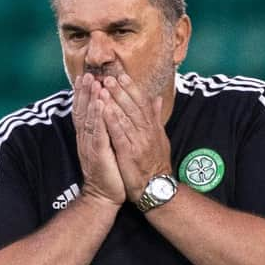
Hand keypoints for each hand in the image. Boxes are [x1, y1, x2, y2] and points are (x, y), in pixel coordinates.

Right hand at [73, 74, 125, 207]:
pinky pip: (98, 132)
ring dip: (90, 100)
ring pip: (89, 118)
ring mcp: (91, 146)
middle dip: (84, 92)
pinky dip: (98, 118)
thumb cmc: (108, 172)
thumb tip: (109, 117)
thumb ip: (107, 131)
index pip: (84, 111)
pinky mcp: (99, 153)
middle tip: (87, 75)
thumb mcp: (107, 148)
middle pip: (83, 111)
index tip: (86, 77)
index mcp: (89, 137)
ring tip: (93, 83)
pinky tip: (100, 105)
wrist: (103, 196)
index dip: (84, 94)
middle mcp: (86, 139)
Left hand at [100, 74, 171, 201]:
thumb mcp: (160, 138)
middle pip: (133, 107)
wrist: (157, 188)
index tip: (122, 75)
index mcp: (152, 127)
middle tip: (108, 77)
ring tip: (103, 87)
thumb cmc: (156, 163)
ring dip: (114, 101)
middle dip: (120, 91)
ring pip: (126, 118)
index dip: (132, 89)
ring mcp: (138, 143)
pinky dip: (112, 121)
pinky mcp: (130, 154)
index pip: (142, 103)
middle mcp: (147, 132)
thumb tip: (157, 98)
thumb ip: (156, 118)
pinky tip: (104, 110)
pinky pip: (120, 135)